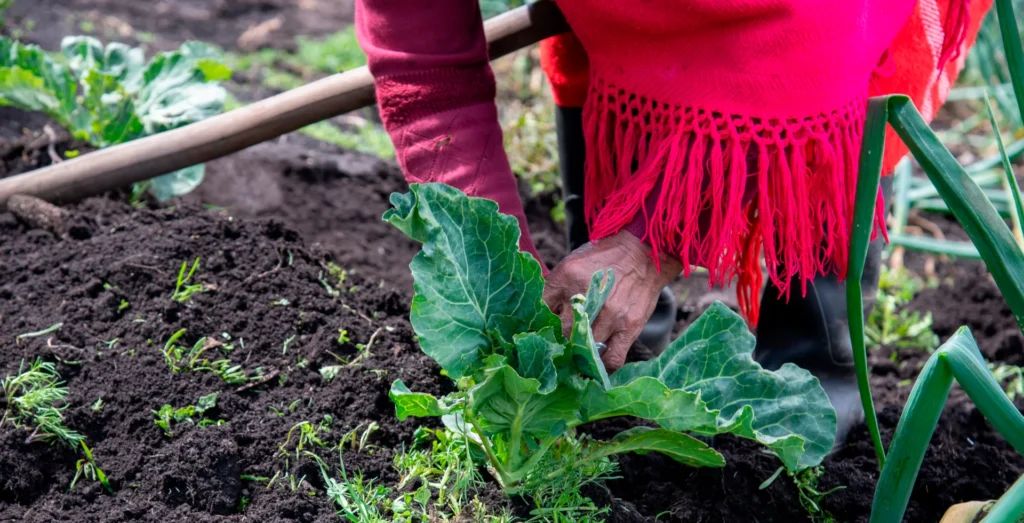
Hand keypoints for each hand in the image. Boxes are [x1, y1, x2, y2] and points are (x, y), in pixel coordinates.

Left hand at [543, 230, 682, 371]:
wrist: (642, 253)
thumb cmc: (602, 261)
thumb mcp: (570, 266)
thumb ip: (552, 290)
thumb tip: (537, 317)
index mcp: (567, 278)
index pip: (542, 310)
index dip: (538, 326)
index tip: (537, 336)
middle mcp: (588, 297)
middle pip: (562, 334)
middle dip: (556, 344)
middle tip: (553, 351)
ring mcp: (610, 314)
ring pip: (584, 350)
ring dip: (577, 357)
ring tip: (572, 360)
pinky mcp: (629, 327)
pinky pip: (613, 359)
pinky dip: (601, 367)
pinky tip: (594, 366)